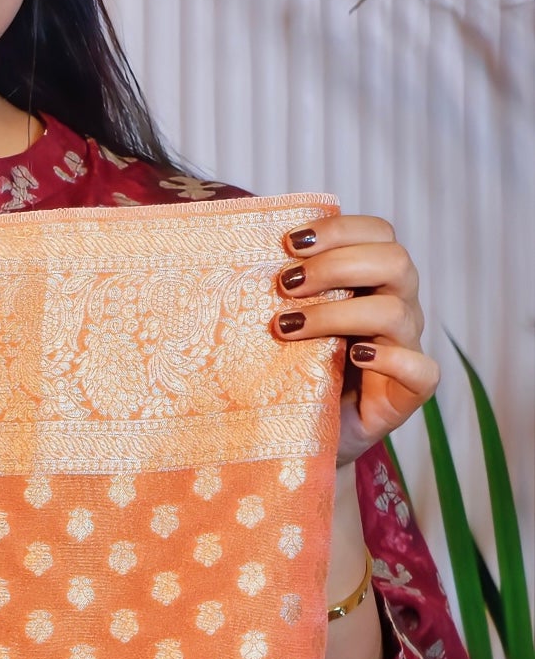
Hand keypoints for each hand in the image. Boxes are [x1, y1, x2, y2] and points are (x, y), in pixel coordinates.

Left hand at [271, 214, 438, 467]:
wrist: (302, 430)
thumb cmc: (292, 365)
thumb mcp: (285, 316)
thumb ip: (280, 286)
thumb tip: (236, 249)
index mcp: (372, 278)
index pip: (377, 233)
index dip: (339, 229)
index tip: (289, 242)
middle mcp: (396, 305)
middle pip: (395, 260)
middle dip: (335, 265)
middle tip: (286, 284)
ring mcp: (406, 346)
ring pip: (396, 311)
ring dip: (337, 313)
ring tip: (288, 326)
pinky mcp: (410, 391)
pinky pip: (422, 369)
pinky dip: (388, 359)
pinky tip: (351, 357)